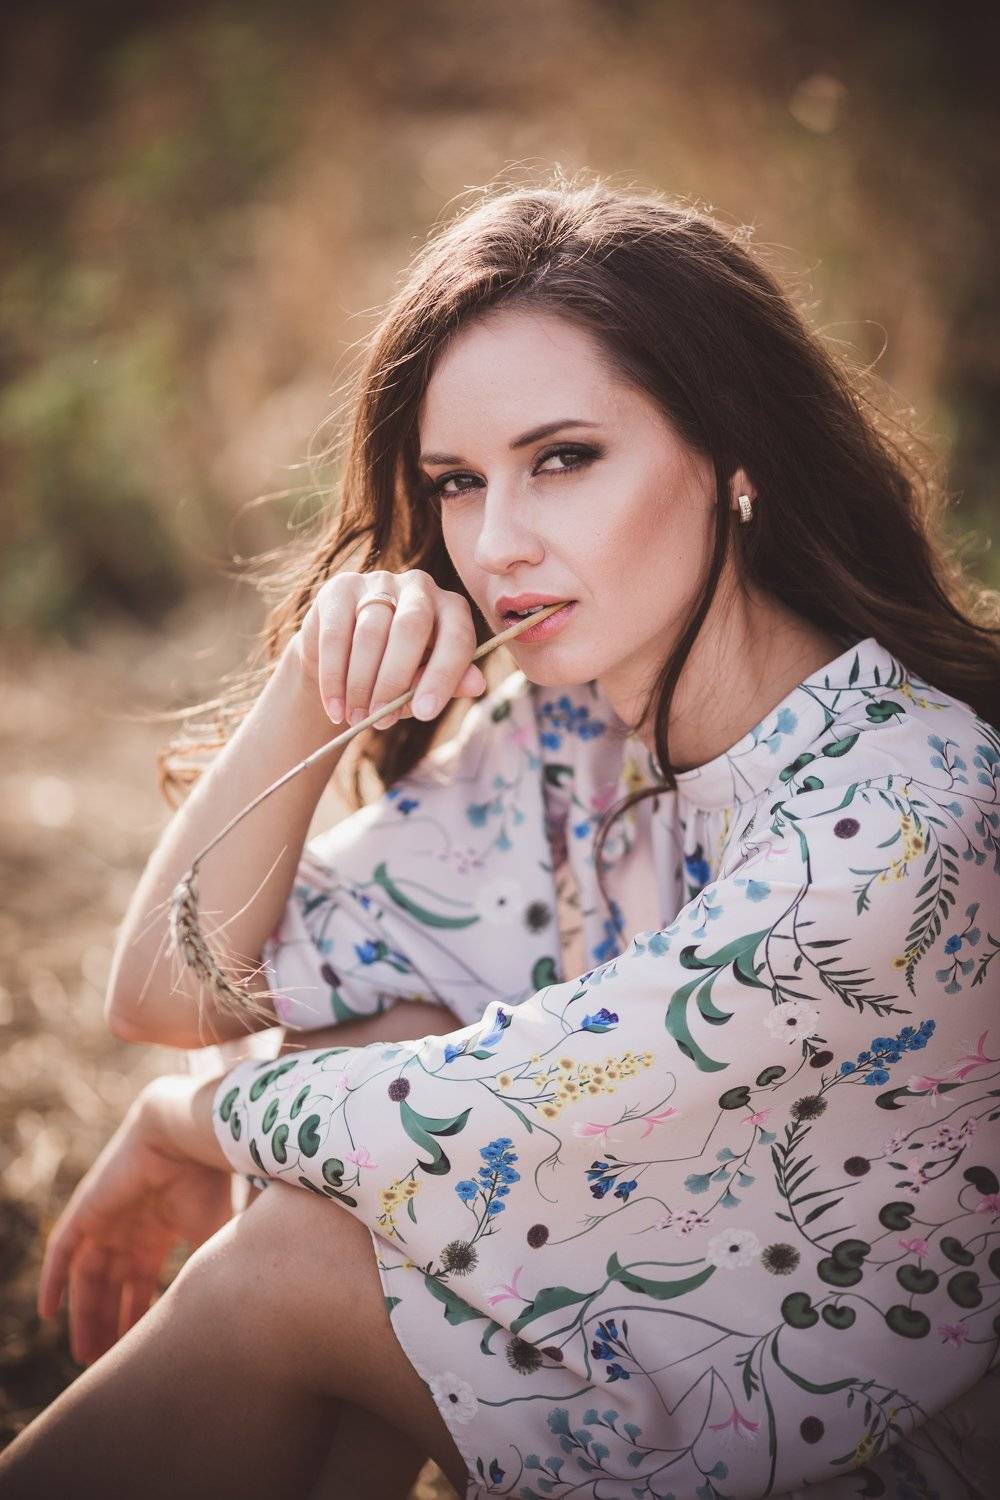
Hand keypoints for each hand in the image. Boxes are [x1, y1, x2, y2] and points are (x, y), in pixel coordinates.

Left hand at [37, 1076, 233, 1365]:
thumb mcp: (215, 1236)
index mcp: (162, 1227)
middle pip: (112, 1283)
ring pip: (88, 1275)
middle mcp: (132, 1224)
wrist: (190, 1136)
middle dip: (108, 1322)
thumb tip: (222, 1316)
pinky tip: (49, 1314)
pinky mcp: (86, 1210)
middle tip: (105, 1360)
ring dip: (85, 1313)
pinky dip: (53, 1281)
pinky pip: (62, 1251)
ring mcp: (108, 1216)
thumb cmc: (211, 1180)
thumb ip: (211, 1271)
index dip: (137, 1314)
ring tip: (85, 1353)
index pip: (141, 1280)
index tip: (136, 1349)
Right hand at [292, 568, 486, 729]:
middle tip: (381, 720)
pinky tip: (335, 707)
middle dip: (394, 680)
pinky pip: (336, 635)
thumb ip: (450, 682)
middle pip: (410, 628)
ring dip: (361, 684)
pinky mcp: (340, 588)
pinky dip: (333, 678)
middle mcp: (420, 587)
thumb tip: (477, 684)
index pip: (457, 637)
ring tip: (356, 718)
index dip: (443, 677)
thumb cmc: (398, 672)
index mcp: (452, 608)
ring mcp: (379, 582)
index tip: (425, 714)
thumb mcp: (426, 681)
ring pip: (370, 633)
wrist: (346, 658)